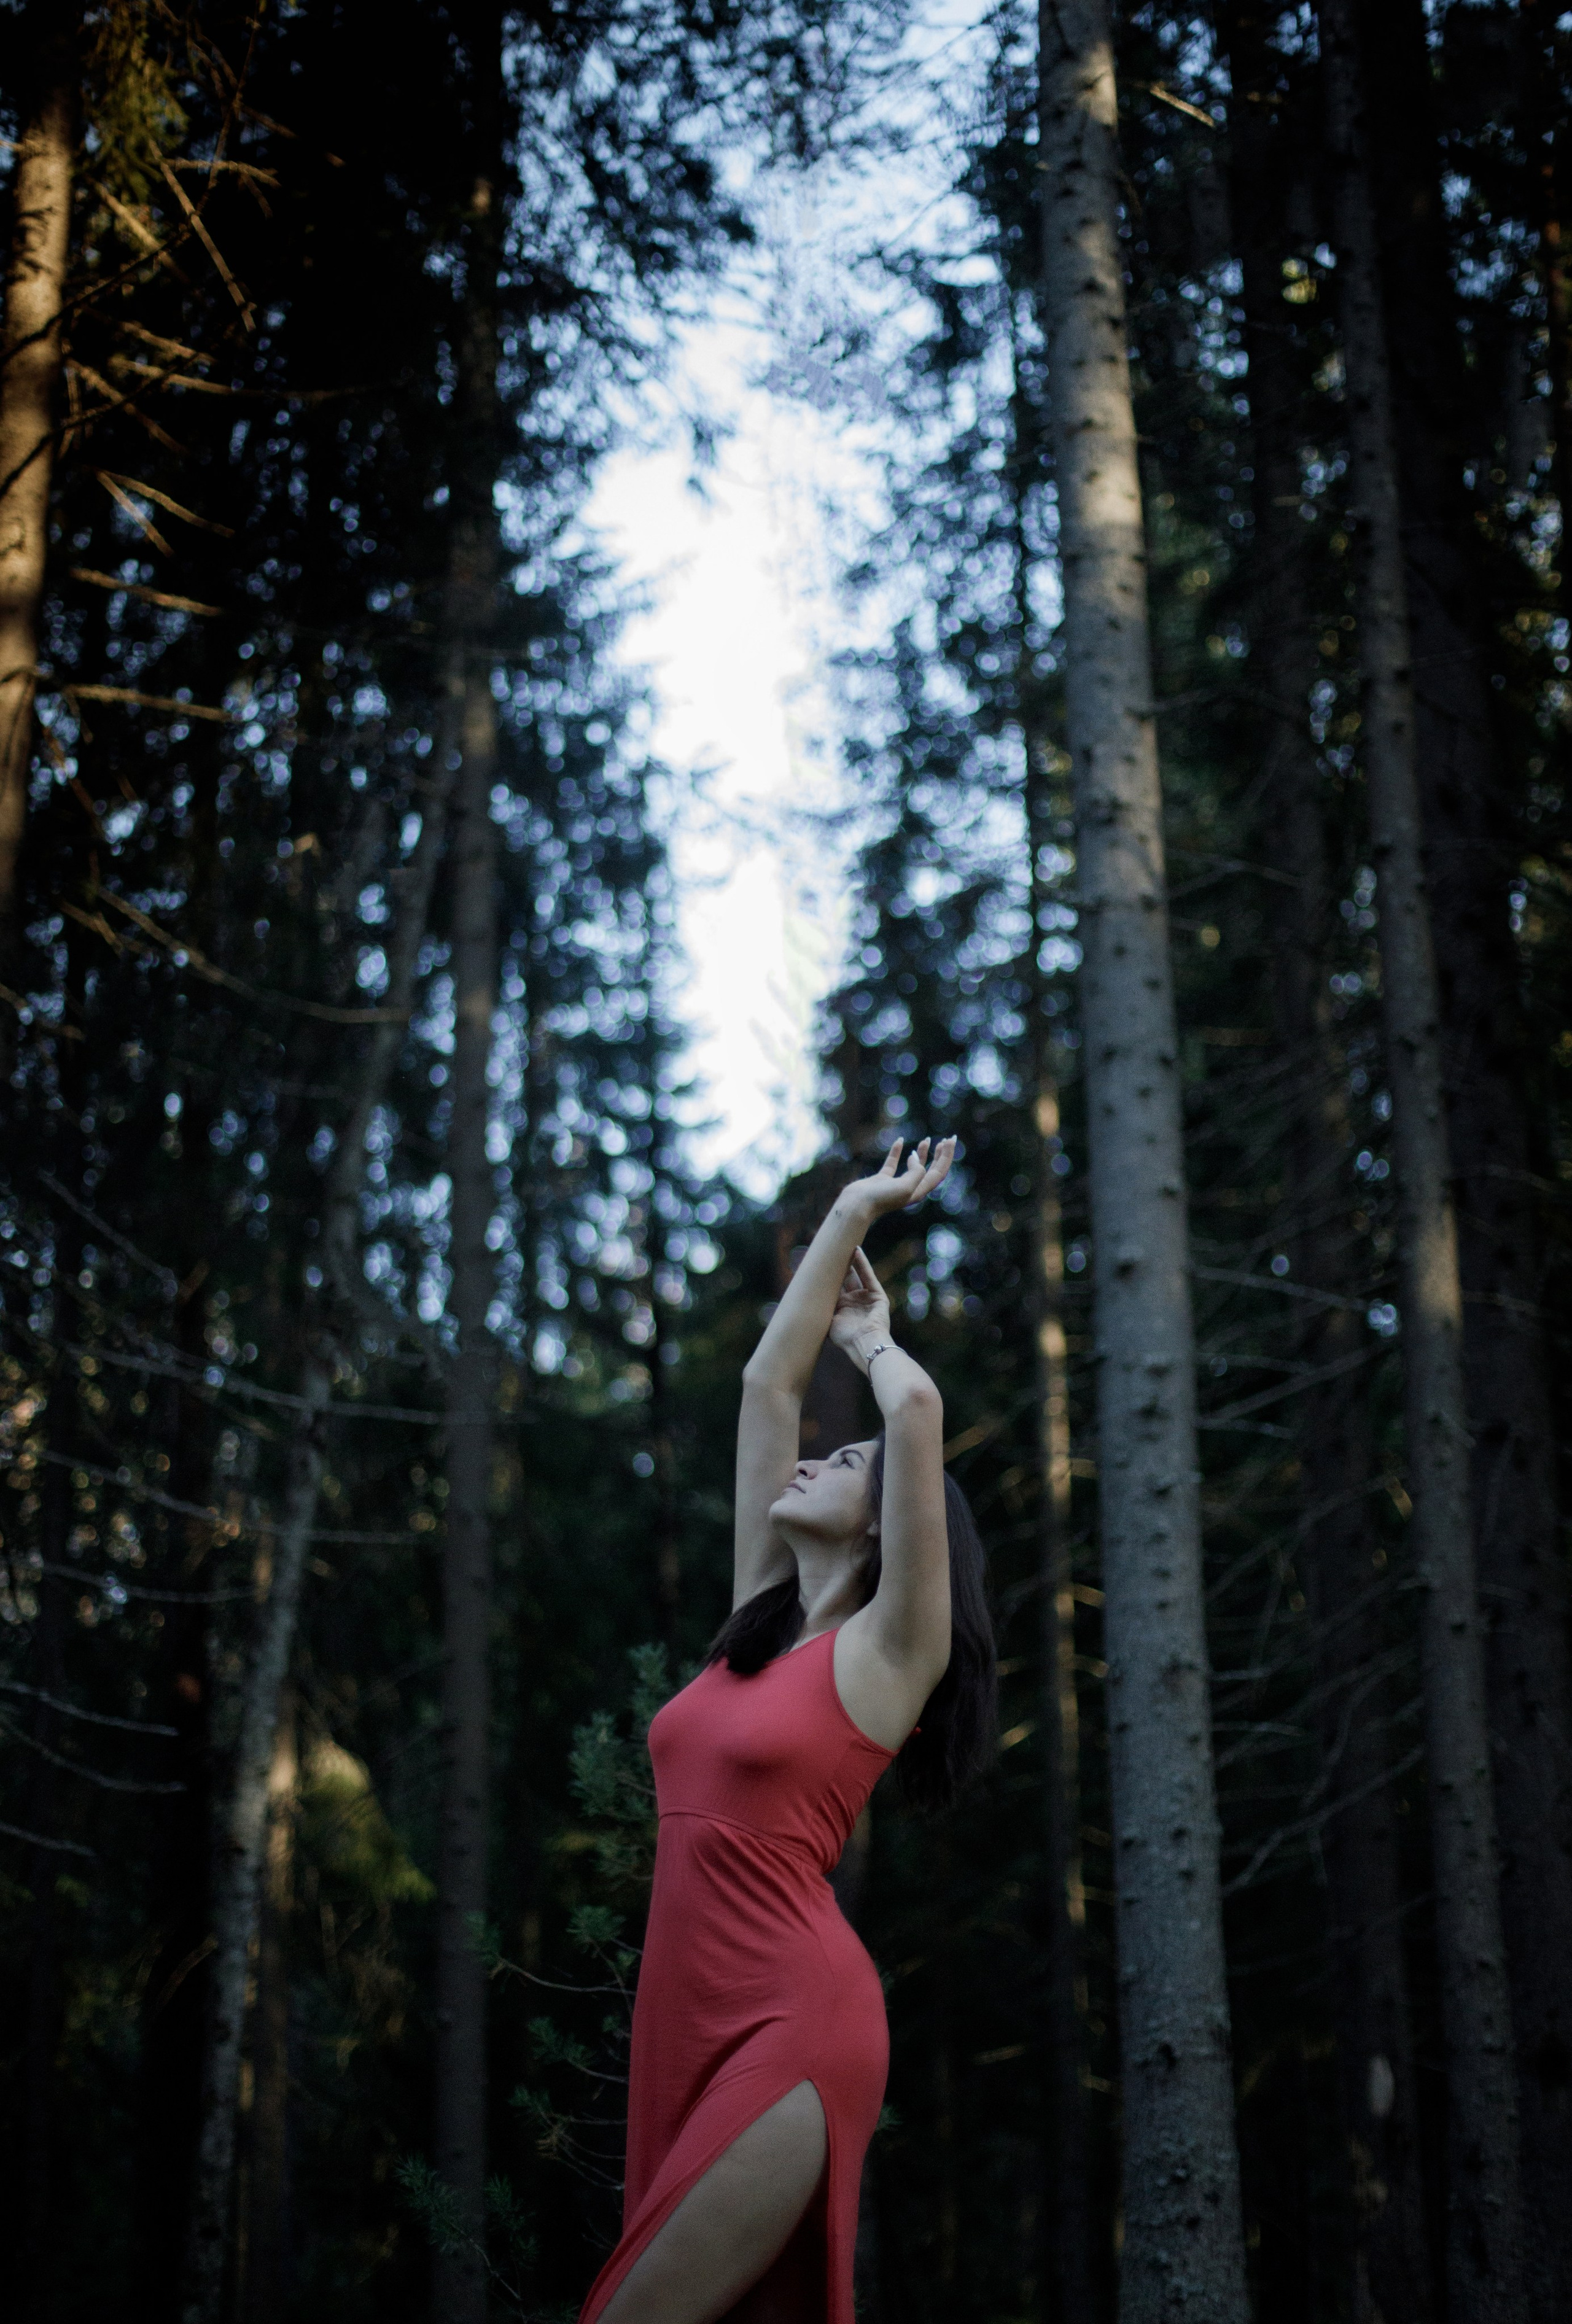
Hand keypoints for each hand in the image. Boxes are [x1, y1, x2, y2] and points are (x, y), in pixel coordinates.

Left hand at [828, 1247, 892, 1362]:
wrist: (864, 1344)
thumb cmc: (844, 1337)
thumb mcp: (826, 1320)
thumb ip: (819, 1308)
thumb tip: (800, 1298)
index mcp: (841, 1310)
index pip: (832, 1289)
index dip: (826, 1277)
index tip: (818, 1263)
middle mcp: (853, 1303)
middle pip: (844, 1280)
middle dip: (837, 1267)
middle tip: (830, 1252)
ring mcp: (866, 1299)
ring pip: (857, 1276)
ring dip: (850, 1262)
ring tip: (843, 1247)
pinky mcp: (878, 1296)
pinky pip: (869, 1276)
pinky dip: (863, 1263)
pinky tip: (856, 1251)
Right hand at [842, 1136, 955, 1221]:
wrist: (857, 1205)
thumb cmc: (882, 1199)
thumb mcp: (906, 1186)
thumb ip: (917, 1172)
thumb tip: (916, 1158)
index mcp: (919, 1191)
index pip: (939, 1171)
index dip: (947, 1156)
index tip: (950, 1139)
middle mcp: (911, 1188)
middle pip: (931, 1169)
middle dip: (940, 1154)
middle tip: (946, 1139)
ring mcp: (896, 1184)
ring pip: (914, 1166)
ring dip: (922, 1152)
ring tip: (926, 1140)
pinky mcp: (882, 1180)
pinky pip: (893, 1163)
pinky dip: (897, 1151)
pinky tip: (900, 1140)